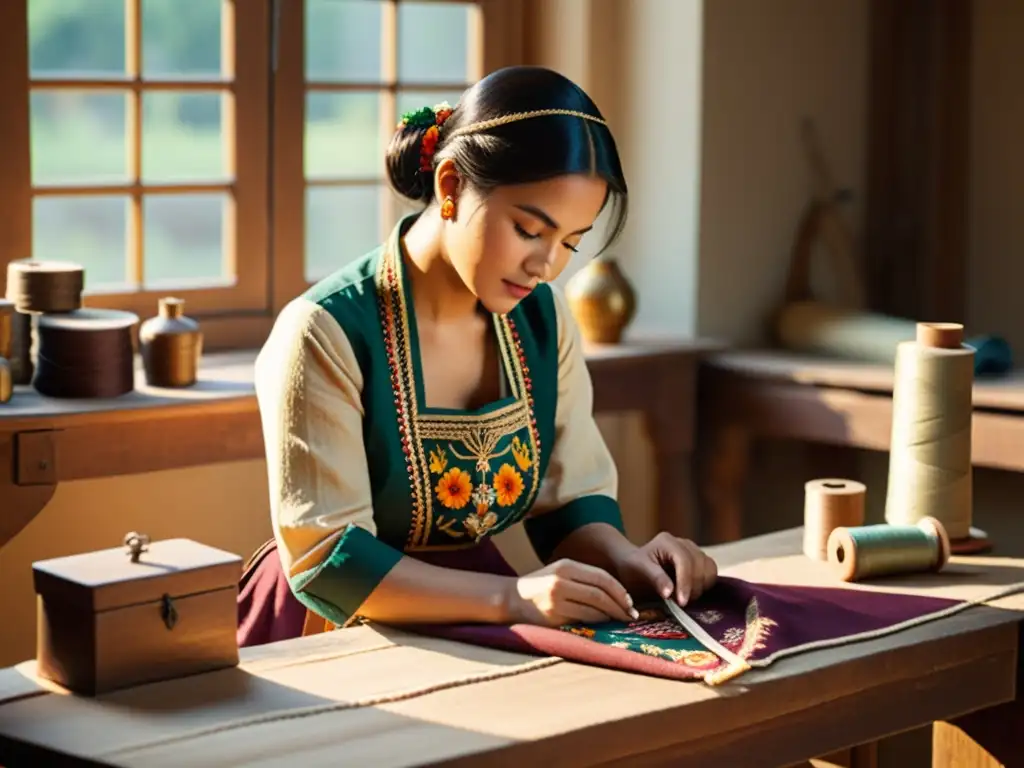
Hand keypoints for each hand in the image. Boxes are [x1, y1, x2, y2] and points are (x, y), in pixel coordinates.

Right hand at [504, 558, 638, 626]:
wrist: (510, 598)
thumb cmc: (539, 586)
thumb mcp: (559, 572)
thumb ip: (583, 578)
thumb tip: (616, 593)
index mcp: (565, 565)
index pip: (601, 577)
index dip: (620, 590)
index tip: (630, 601)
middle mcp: (561, 580)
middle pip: (600, 593)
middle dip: (620, 605)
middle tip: (632, 615)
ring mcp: (556, 598)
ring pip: (595, 607)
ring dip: (612, 615)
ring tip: (621, 620)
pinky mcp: (553, 615)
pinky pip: (584, 619)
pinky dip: (598, 621)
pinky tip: (604, 623)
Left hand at [615, 533, 717, 606]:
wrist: (634, 566)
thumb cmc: (633, 568)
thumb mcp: (639, 571)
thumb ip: (656, 579)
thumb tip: (670, 592)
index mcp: (667, 542)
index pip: (684, 561)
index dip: (685, 582)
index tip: (682, 602)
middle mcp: (683, 543)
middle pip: (700, 564)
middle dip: (693, 587)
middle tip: (681, 604)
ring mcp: (693, 550)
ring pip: (709, 567)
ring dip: (701, 586)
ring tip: (685, 598)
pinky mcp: (700, 560)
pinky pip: (711, 571)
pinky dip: (706, 584)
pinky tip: (692, 593)